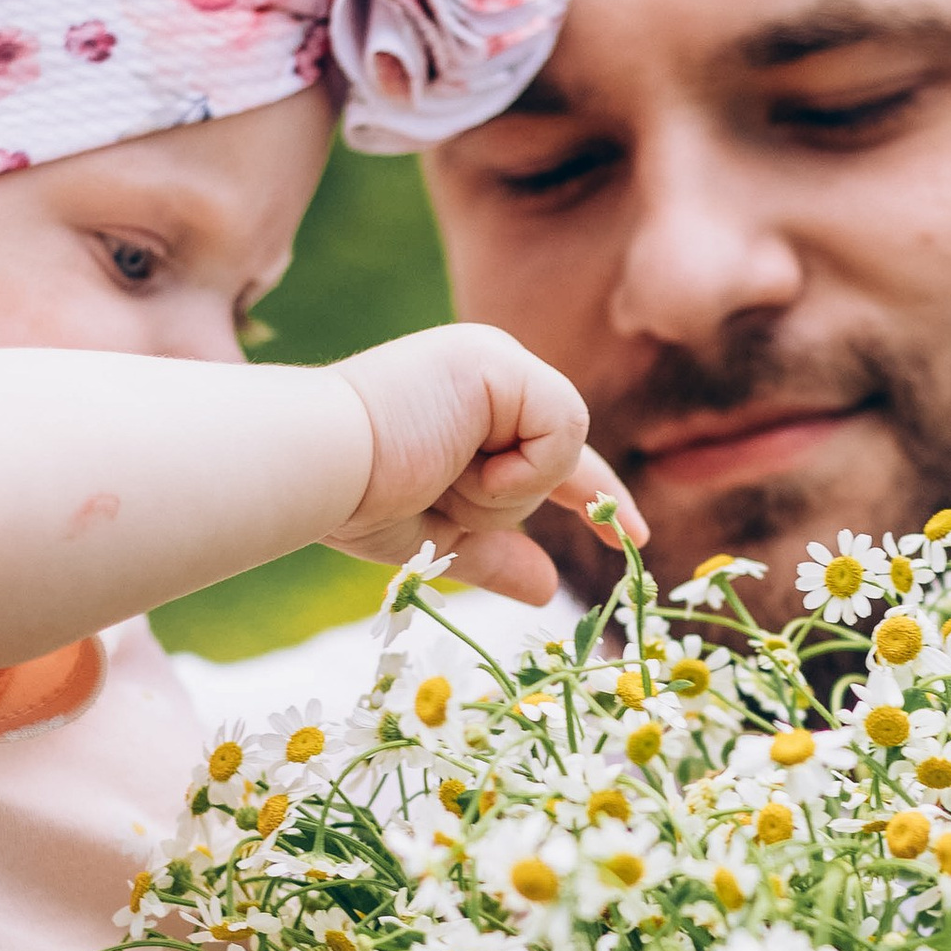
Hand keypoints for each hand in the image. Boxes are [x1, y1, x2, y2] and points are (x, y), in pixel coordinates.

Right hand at [333, 323, 642, 603]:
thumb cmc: (353, 498)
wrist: (317, 466)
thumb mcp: (438, 536)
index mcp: (470, 403)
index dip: (596, 497)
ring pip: (561, 452)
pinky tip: (462, 461)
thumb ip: (496, 556)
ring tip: (438, 473)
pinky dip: (520, 470)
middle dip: (504, 502)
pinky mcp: (502, 361)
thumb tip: (549, 589)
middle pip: (557, 460)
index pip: (553, 452)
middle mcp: (489, 372)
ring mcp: (496, 360)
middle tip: (437, 489)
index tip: (634, 535)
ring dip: (503, 490)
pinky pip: (562, 431)